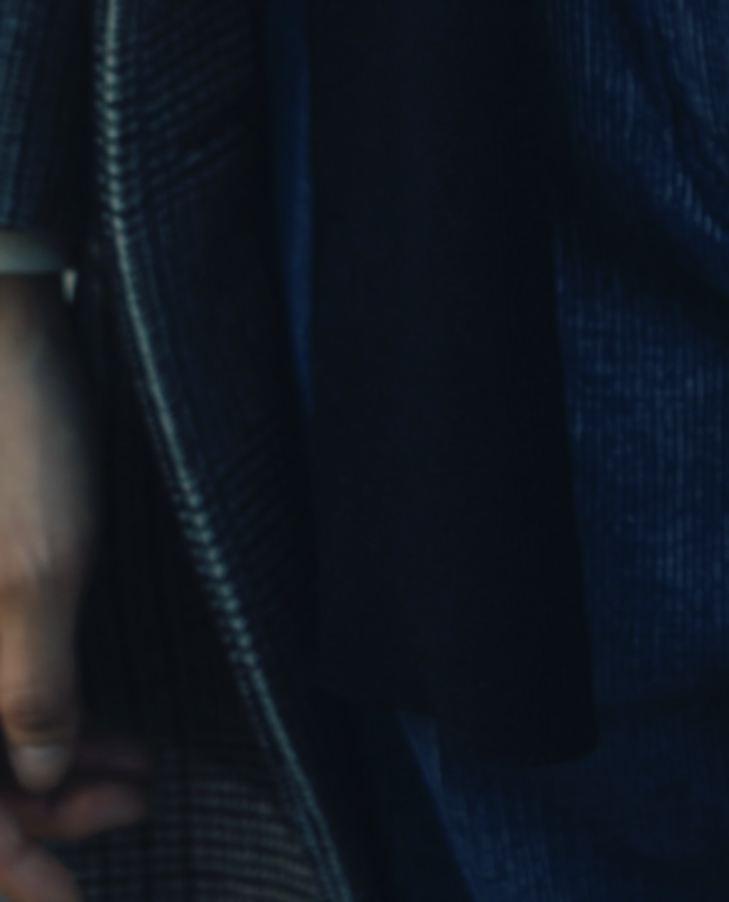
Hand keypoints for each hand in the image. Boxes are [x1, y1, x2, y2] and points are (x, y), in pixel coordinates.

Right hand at [0, 279, 148, 901]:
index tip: (74, 897)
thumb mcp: (41, 571)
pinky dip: (51, 723)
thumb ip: (33, 687)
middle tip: (129, 816)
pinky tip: (116, 737)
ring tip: (140, 782)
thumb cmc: (15, 443)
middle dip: (41, 822)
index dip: (15, 869)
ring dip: (54, 776)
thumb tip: (39, 773)